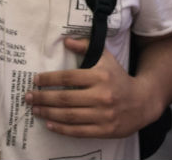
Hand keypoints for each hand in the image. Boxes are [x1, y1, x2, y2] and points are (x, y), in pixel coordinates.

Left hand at [24, 38, 159, 137]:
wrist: (143, 101)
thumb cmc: (118, 77)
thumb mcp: (105, 58)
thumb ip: (86, 46)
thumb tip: (66, 40)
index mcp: (100, 76)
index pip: (68, 78)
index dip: (49, 79)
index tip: (35, 80)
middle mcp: (102, 96)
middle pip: (65, 98)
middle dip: (43, 98)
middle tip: (28, 97)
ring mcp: (104, 115)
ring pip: (69, 116)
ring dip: (48, 113)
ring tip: (35, 109)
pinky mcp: (106, 130)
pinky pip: (79, 131)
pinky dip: (62, 129)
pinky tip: (49, 124)